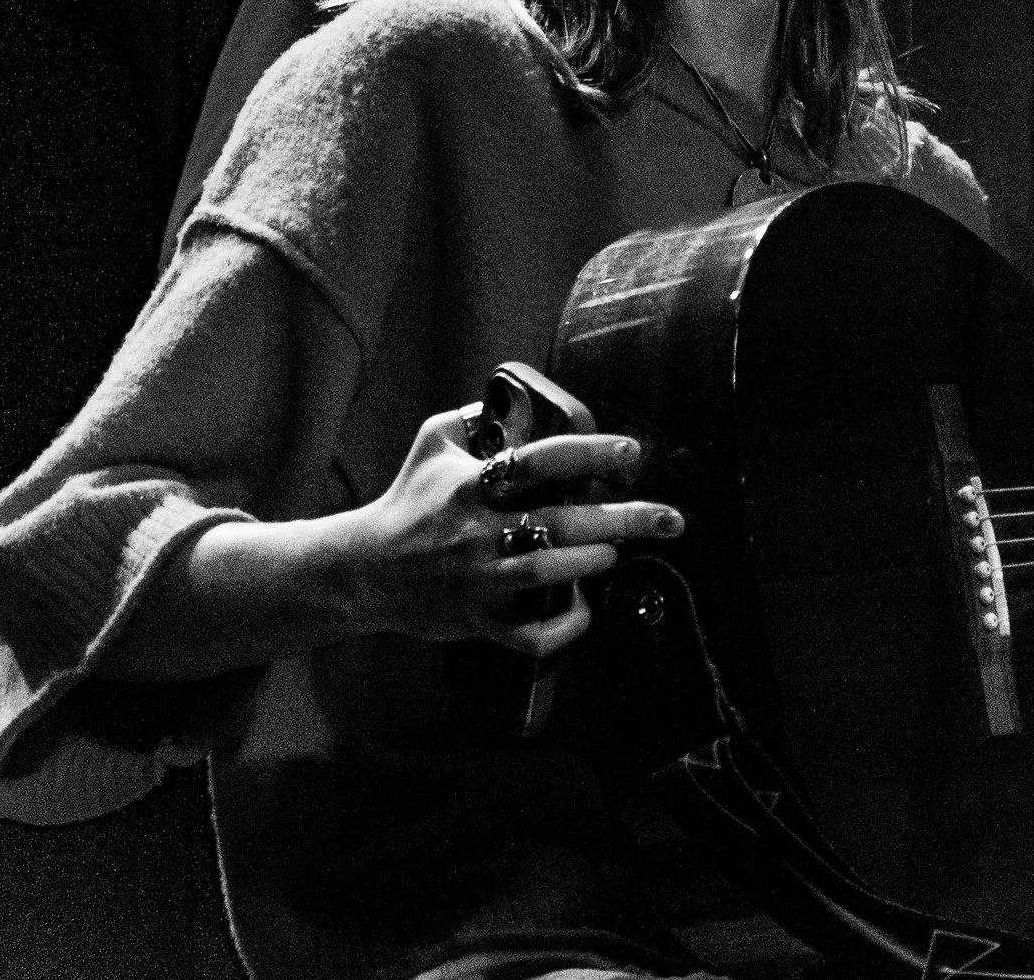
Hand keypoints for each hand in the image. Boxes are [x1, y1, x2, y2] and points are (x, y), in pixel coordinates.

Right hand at [321, 407, 683, 657]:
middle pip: (559, 522)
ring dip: (590, 561)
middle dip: (621, 518)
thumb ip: (477, 418)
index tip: (631, 450)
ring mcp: (478, 579)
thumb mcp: (433, 442)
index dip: (589, 453)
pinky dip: (563, 628)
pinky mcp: (477, 620)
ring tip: (616, 551)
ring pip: (546, 573)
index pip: (538, 461)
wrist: (364, 570)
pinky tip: (582, 609)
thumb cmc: (408, 499)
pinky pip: (529, 634)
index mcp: (470, 484)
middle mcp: (477, 531)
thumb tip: (519, 399)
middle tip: (668, 518)